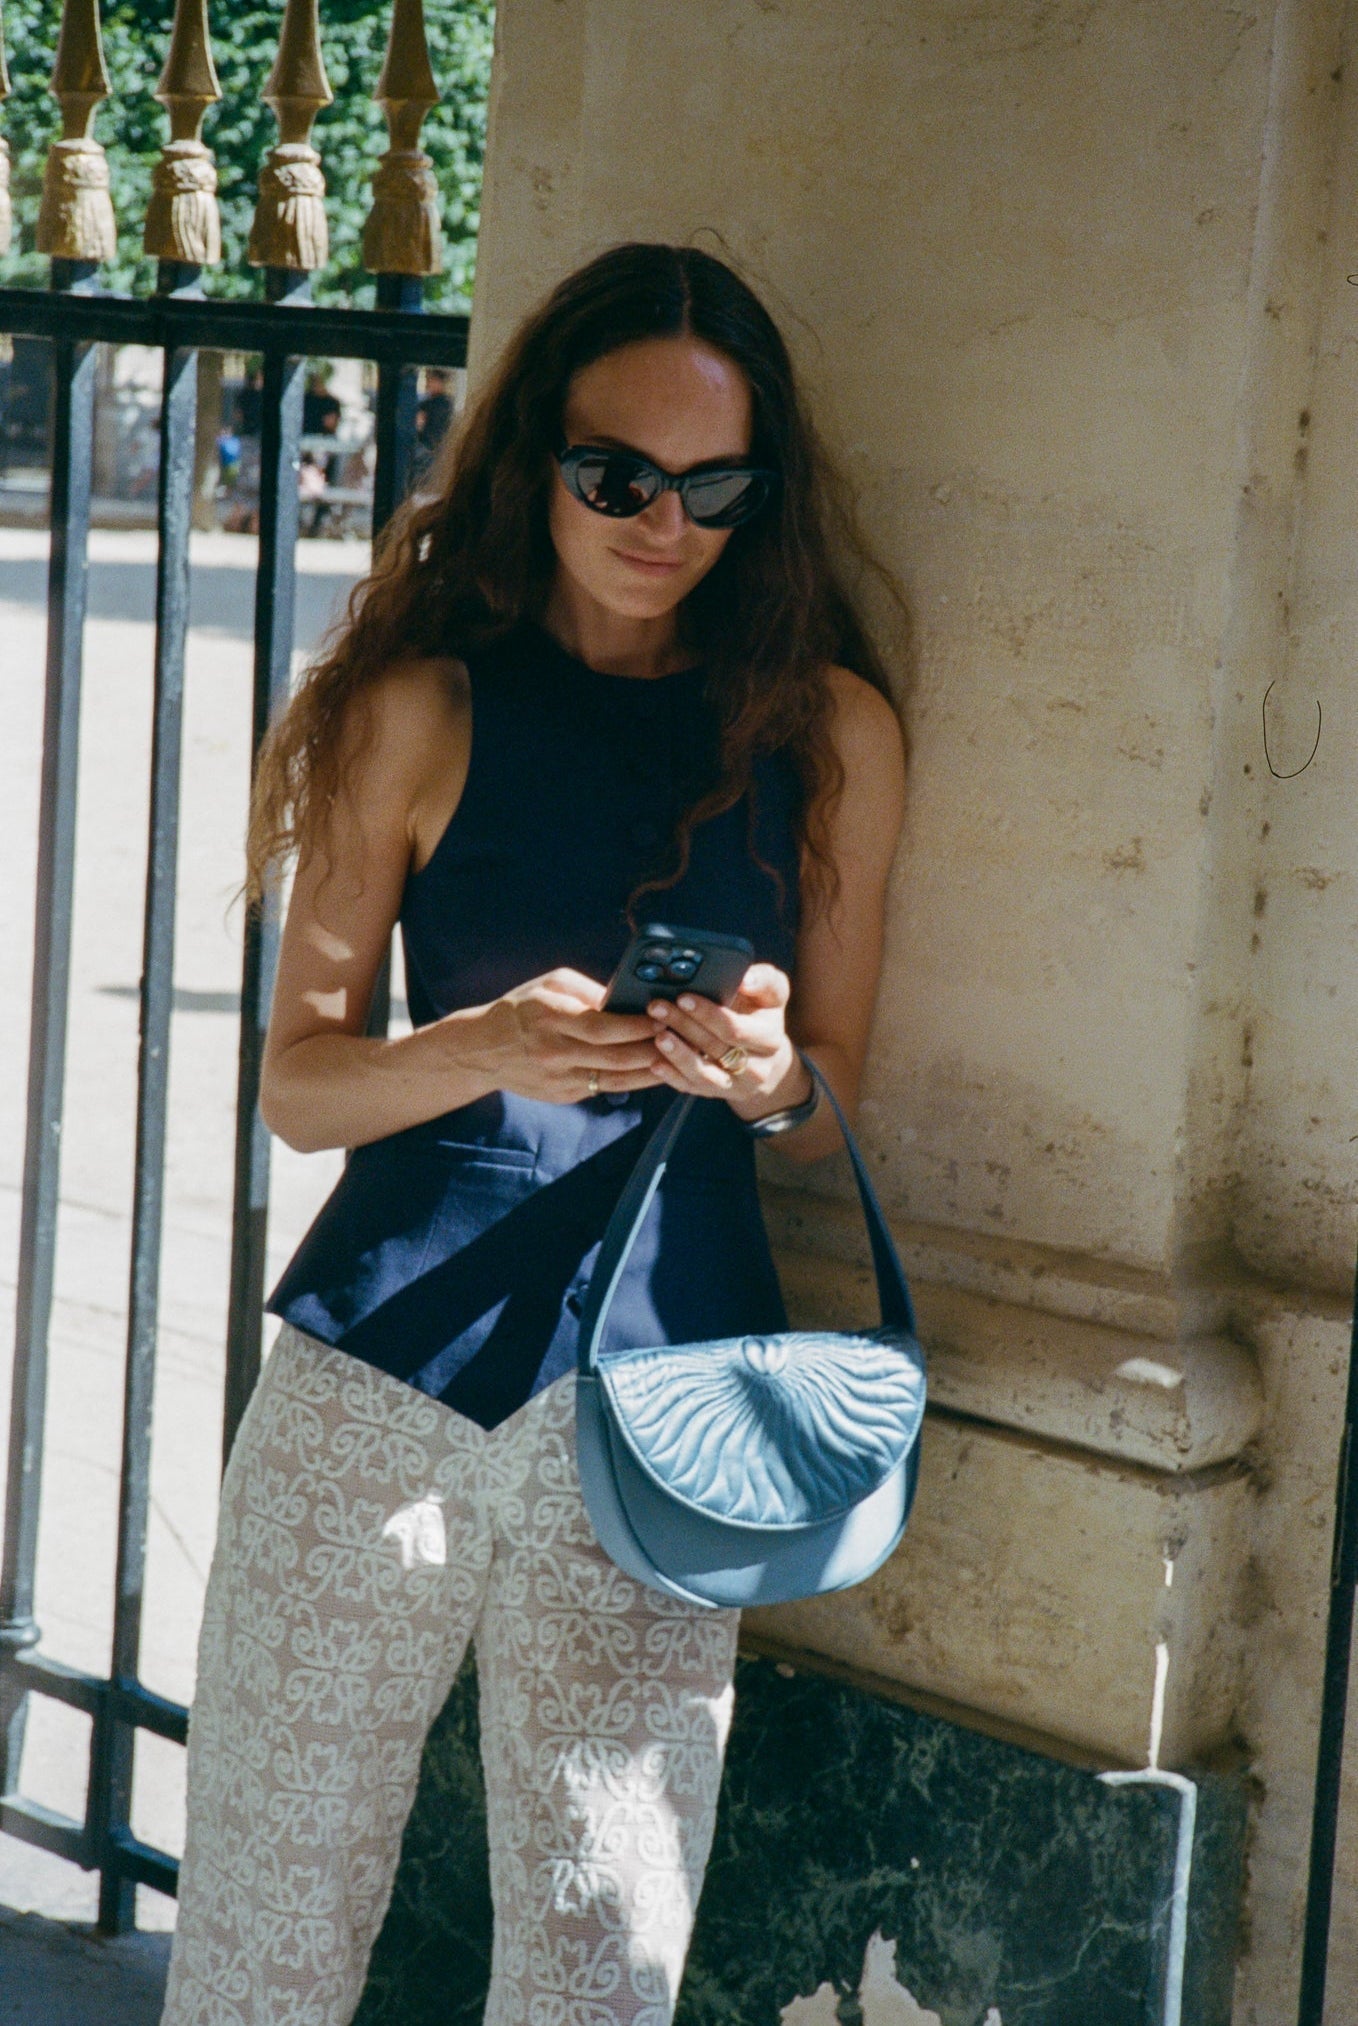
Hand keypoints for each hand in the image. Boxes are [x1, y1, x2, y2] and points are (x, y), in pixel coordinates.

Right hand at [459, 968, 665, 1103]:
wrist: (483, 1049)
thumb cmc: (522, 1008)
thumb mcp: (551, 985)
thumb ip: (589, 991)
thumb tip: (628, 1000)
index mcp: (550, 1017)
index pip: (601, 1026)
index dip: (636, 1025)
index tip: (662, 1018)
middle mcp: (555, 1052)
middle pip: (614, 1057)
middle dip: (652, 1048)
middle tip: (680, 1038)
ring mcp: (559, 1078)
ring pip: (616, 1080)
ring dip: (650, 1071)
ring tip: (676, 1057)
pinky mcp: (563, 1095)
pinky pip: (605, 1089)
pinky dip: (631, 1081)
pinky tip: (652, 1071)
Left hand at [646, 964, 812, 1120]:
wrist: (766, 1056)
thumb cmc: (762, 1014)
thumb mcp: (772, 993)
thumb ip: (764, 980)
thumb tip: (745, 979)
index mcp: (770, 1040)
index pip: (735, 1029)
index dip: (708, 1014)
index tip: (684, 998)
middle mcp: (757, 1068)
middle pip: (715, 1048)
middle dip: (684, 1026)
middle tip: (658, 1008)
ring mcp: (736, 1085)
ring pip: (705, 1075)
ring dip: (678, 1056)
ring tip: (658, 1037)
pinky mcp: (717, 1094)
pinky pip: (694, 1088)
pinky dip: (673, 1077)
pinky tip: (656, 1064)